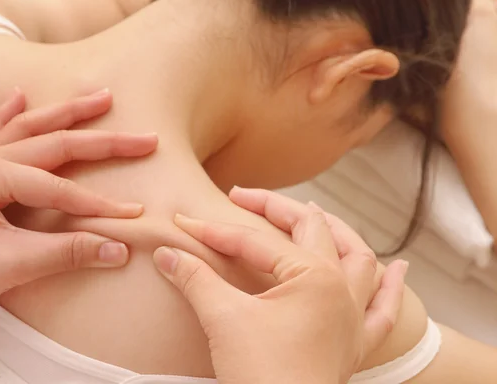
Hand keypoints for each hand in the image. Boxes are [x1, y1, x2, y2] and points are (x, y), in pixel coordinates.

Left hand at [0, 90, 157, 337]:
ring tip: (101, 97)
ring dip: (67, 114)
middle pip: (53, 143)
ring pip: (30, 131)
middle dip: (102, 141)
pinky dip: (9, 116)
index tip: (133, 214)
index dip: (98, 204)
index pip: (57, 188)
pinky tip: (19, 96)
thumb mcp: (9, 265)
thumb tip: (118, 249)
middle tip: (143, 138)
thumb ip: (67, 253)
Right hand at [153, 188, 406, 383]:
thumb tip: (166, 253)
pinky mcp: (355, 344)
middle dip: (277, 209)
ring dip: (340, 232)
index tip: (185, 223)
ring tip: (319, 215)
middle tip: (246, 198)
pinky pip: (386, 310)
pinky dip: (393, 287)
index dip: (216, 230)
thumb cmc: (260, 374)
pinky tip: (399, 268)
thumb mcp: (223, 318)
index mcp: (312, 277)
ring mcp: (353, 316)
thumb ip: (195, 278)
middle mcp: (341, 289)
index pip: (255, 242)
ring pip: (360, 260)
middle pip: (313, 230)